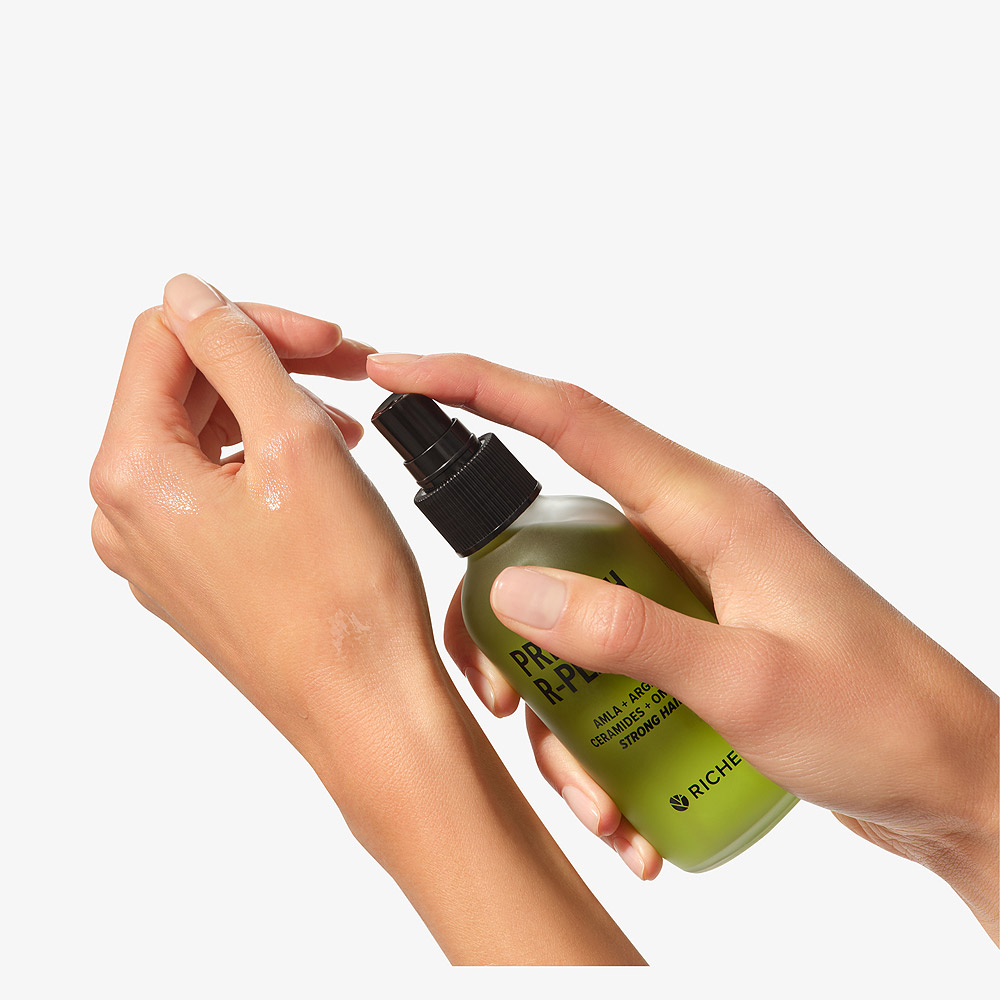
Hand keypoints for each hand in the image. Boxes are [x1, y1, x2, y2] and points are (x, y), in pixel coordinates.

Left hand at [90, 279, 644, 964]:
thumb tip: (192, 294)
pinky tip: (324, 473)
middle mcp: (128, 516)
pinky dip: (270, 464)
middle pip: (184, 389)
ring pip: (207, 439)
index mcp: (133, 476)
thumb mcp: (295, 443)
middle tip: (348, 372)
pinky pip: (221, 490)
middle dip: (268, 366)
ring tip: (345, 433)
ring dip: (274, 414)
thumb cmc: (341, 598)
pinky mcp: (199, 575)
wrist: (367, 706)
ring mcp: (160, 552)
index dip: (251, 320)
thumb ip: (236, 352)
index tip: (323, 339)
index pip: (164, 340)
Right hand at [367, 351, 999, 942]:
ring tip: (593, 800)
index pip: (572, 420)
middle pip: (546, 538)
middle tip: (495, 695)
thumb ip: (628, 633)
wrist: (953, 779)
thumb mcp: (750, 683)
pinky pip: (605, 666)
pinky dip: (594, 734)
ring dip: (557, 707)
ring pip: (569, 618)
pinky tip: (622, 809)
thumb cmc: (879, 719)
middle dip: (501, 618)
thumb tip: (512, 590)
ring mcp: (682, 589)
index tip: (399, 369)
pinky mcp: (686, 640)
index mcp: (705, 507)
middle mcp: (685, 534)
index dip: (479, 385)